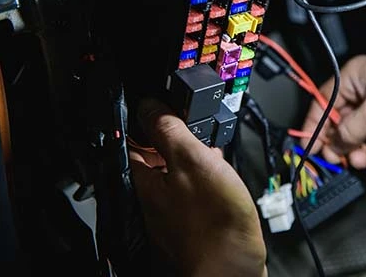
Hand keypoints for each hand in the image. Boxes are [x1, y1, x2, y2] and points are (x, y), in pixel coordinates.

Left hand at [129, 98, 266, 276]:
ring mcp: (170, 213)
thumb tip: (149, 105)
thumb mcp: (192, 159)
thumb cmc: (214, 219)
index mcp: (144, 181)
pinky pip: (190, 193)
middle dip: (173, 142)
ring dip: (191, 160)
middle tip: (193, 130)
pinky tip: (219, 180)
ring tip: (211, 153)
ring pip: (175, 176)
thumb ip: (168, 130)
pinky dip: (202, 181)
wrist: (233, 264)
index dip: (145, 121)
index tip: (161, 110)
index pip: (132, 142)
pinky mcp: (190, 223)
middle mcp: (151, 199)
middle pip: (154, 159)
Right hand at [301, 51, 365, 168]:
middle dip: (342, 144)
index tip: (309, 147)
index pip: (323, 103)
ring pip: (360, 136)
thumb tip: (334, 144)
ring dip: (361, 151)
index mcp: (353, 78)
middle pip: (341, 123)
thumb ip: (349, 132)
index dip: (314, 126)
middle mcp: (365, 91)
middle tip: (341, 159)